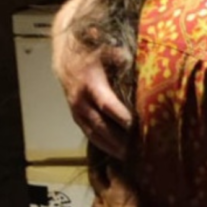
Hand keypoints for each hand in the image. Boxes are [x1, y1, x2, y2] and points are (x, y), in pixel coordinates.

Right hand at [52, 0, 131, 157]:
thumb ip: (120, 56)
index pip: (108, 105)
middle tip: (140, 152)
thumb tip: (132, 60)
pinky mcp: (77, 116)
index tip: (140, 128)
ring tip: (133, 158)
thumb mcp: (107, 48)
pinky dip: (104, 146)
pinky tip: (119, 154)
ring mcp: (77, 111)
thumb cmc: (92, 50)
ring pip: (94, 134)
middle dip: (120, 141)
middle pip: (102, 126)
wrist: (65, 53)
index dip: (123, 118)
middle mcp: (81, 100)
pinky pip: (90, 135)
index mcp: (90, 84)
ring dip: (113, 148)